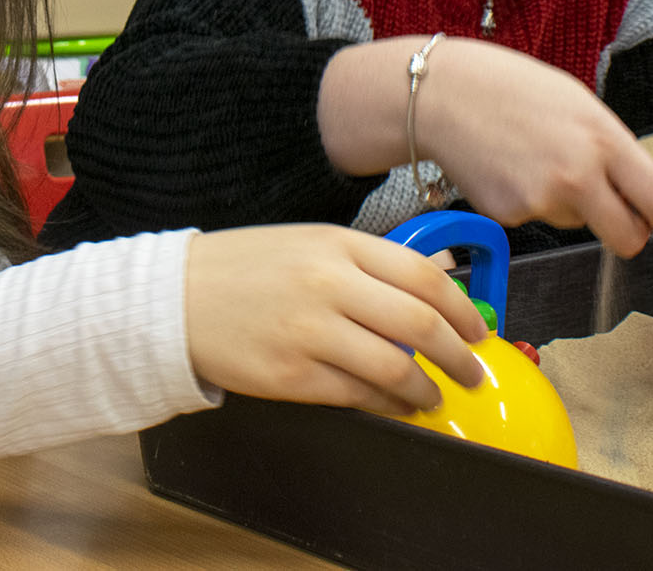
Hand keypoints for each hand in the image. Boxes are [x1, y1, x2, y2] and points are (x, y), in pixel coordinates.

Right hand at [182, 225, 487, 414]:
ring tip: (436, 397)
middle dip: (459, 356)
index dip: (462, 310)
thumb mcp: (309, 244)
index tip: (478, 331)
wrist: (174, 298)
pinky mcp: (290, 375)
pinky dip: (388, 406)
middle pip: (419, 324)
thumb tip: (432, 290)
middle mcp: (328, 284)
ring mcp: (309, 331)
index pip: (424, 276)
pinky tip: (398, 407)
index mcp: (338, 245)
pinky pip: (356, 396)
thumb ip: (366, 264)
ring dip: (427, 389)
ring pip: (393, 367)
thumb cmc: (245, 269)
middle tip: (474, 373)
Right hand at [421, 40, 652, 255]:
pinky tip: (510, 168)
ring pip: (579, 225)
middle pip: (629, 239)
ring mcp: (542, 200)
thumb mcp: (578, 103)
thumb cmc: (509, 86)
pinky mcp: (510, 216)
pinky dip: (530, 202)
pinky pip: (539, 219)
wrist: (441, 94)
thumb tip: (644, 183)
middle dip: (628, 233)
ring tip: (536, 160)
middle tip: (617, 215)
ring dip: (570, 205)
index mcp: (604, 140)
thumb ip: (613, 145)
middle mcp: (578, 176)